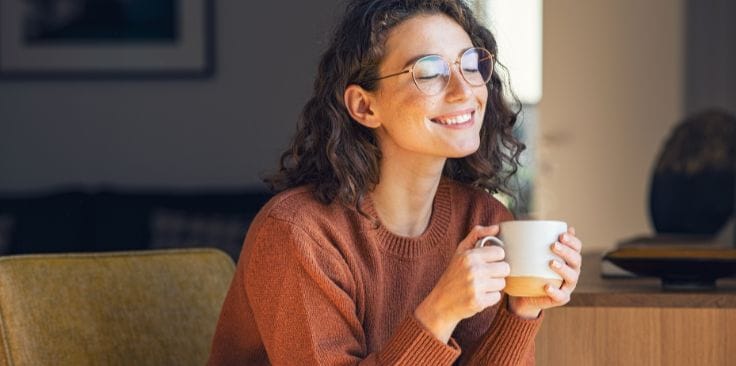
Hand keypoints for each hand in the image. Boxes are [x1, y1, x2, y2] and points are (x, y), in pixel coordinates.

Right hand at [415, 225, 509, 342]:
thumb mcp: (460, 251)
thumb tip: (497, 227)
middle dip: (497, 272)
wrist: (440, 303)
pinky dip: (490, 298)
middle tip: (485, 275)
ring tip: (480, 286)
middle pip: (505, 268)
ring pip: (502, 283)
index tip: (487, 262)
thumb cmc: (453, 275)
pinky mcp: (479, 302)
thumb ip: (477, 235)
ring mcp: (476, 287)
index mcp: (469, 256)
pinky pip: (497, 297)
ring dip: (494, 285)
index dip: (495, 258)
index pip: (500, 252)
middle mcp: (473, 270)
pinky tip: (479, 295)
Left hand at [508, 227, 582, 318]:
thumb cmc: (530, 270)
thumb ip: (534, 240)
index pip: (576, 247)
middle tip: (553, 245)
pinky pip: (561, 296)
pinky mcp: (560, 299)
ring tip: (552, 263)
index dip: (572, 240)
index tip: (561, 234)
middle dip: (567, 251)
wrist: (524, 295)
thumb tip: (531, 221)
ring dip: (563, 269)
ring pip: (572, 277)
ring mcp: (567, 286)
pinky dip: (555, 291)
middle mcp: (571, 271)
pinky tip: (546, 286)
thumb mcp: (531, 254)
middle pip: (576, 260)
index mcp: (568, 259)